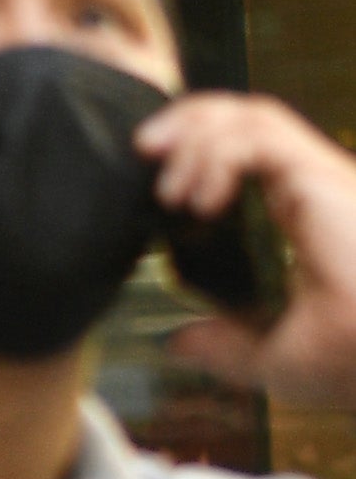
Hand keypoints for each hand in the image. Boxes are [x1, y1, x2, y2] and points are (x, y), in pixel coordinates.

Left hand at [144, 91, 355, 408]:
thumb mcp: (271, 356)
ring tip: (168, 187)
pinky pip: (262, 138)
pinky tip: (199, 198)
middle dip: (189, 121)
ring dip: (196, 136)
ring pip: (254, 117)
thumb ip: (224, 345)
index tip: (157, 177)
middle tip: (143, 147)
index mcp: (306, 218)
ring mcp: (322, 181)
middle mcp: (316, 190)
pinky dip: (219, 154)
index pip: (251, 154)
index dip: (200, 147)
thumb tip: (178, 342)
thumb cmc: (352, 361)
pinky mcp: (323, 179)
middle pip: (249, 119)